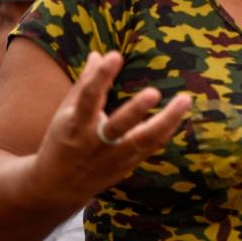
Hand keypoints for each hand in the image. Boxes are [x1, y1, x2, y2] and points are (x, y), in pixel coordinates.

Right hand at [30, 51, 191, 205]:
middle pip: (117, 127)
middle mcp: (93, 142)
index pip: (87, 97)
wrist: (56, 187)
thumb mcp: (65, 113)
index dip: (100, 77)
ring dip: (166, 121)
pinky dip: (167, 130)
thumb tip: (99, 54)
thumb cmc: (62, 140)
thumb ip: (85, 84)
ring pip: (142, 140)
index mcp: (74, 125)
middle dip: (135, 110)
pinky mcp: (127, 165)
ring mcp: (112, 156)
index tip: (114, 55)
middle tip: (155, 92)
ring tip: (185, 99)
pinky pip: (151, 147)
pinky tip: (181, 113)